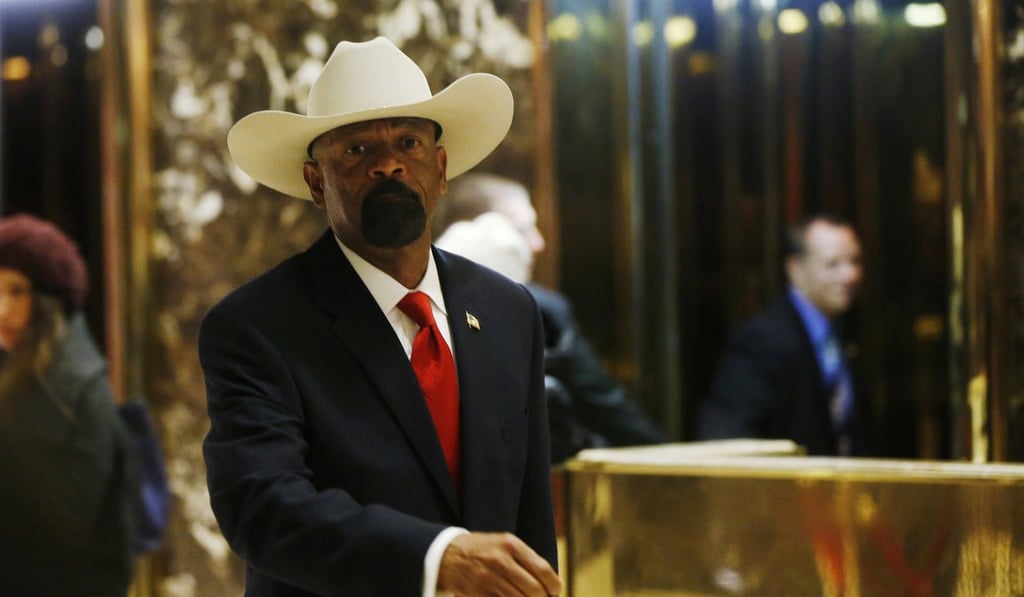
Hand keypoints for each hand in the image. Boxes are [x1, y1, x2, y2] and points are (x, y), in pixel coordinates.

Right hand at [437, 532, 561, 595]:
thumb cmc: (483, 549)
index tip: (556, 591)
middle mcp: (500, 560)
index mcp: (510, 544)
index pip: (542, 569)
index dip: (554, 585)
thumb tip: (550, 583)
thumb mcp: (504, 543)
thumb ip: (526, 559)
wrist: (448, 554)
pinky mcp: (478, 594)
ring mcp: (489, 579)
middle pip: (534, 589)